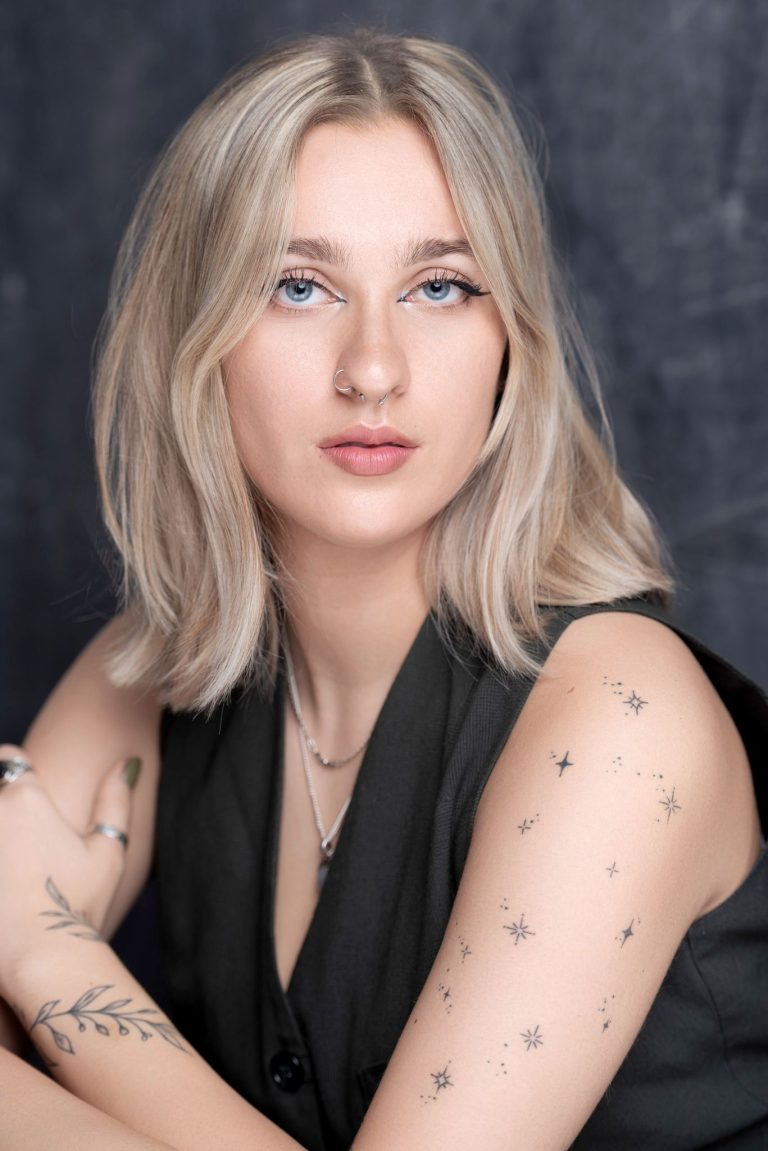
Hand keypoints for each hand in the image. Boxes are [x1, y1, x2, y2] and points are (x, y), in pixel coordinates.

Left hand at [0, 743, 139, 995]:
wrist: (40, 962)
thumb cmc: (77, 907)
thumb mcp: (107, 852)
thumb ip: (115, 801)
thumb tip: (128, 762)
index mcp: (27, 799)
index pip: (9, 757)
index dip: (14, 771)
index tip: (20, 795)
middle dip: (1, 806)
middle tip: (14, 841)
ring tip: (7, 866)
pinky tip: (0, 887)